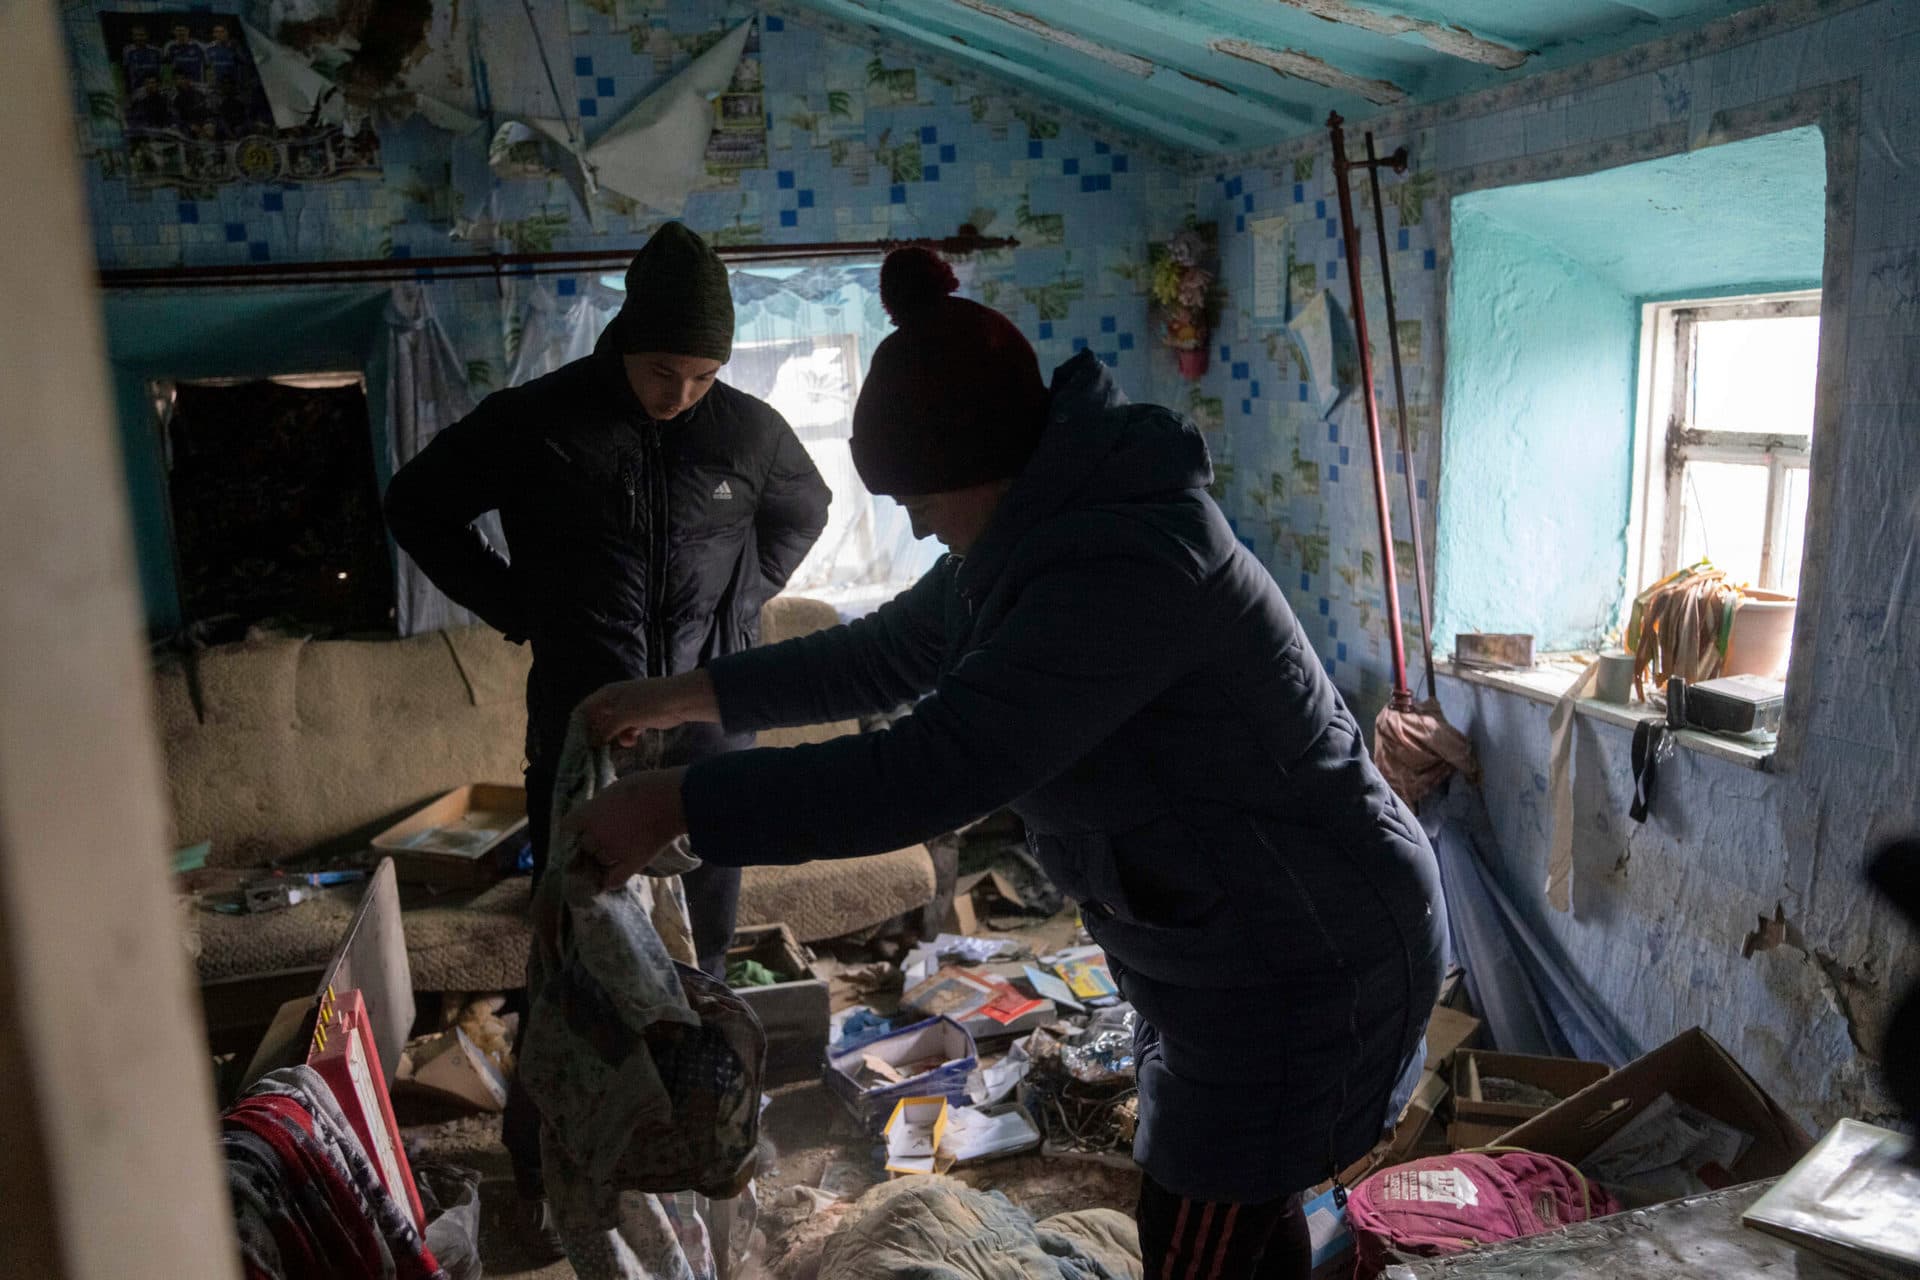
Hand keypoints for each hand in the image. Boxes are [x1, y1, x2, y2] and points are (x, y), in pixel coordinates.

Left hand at [562, 767, 689, 889]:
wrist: (672, 799)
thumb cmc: (645, 786)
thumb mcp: (614, 788)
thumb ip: (600, 805)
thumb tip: (596, 813)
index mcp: (588, 814)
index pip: (566, 827)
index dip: (574, 828)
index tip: (580, 826)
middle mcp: (596, 835)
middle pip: (584, 845)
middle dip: (592, 841)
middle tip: (606, 834)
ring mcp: (613, 851)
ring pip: (600, 861)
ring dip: (604, 857)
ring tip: (617, 849)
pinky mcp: (632, 864)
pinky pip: (614, 880)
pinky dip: (610, 881)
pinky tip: (610, 879)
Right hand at [580, 670, 719, 746]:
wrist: (678, 700)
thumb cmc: (647, 703)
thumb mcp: (622, 716)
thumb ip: (605, 730)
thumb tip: (593, 743)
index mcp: (606, 694)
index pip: (585, 709)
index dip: (579, 725)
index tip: (577, 743)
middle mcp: (615, 701)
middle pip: (598, 720)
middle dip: (596, 735)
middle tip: (593, 753)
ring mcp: (628, 710)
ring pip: (613, 728)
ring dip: (613, 738)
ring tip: (614, 749)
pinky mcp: (640, 720)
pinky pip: (626, 731)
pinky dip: (627, 737)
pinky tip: (631, 742)